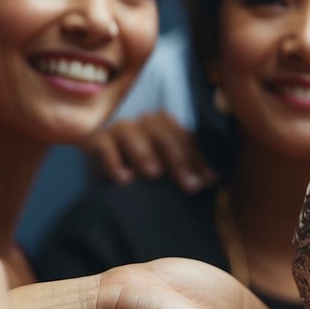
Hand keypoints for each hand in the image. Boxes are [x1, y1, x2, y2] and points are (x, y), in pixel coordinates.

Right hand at [81, 111, 214, 190]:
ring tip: (154, 174)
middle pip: (162, 134)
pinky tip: (124, 180)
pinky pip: (104, 148)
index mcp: (165, 125)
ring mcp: (118, 130)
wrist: (105, 170)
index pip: (185, 137)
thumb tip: (213, 178)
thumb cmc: (144, 171)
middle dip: (177, 159)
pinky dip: (114, 162)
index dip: (198, 159)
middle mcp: (143, 123)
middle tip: (188, 185)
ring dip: (144, 153)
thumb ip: (187, 169)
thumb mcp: (167, 168)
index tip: (206, 183)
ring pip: (131, 134)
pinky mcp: (95, 142)